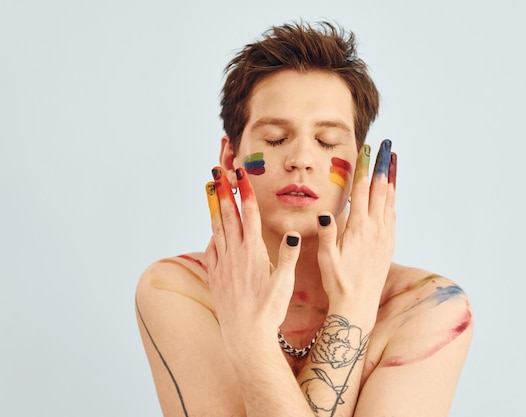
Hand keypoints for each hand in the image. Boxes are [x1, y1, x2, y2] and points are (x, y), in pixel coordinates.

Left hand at [204, 167, 300, 346]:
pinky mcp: (215, 276)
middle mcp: (234, 254)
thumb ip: (288, 257)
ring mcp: (222, 264)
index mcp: (253, 252)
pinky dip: (211, 235)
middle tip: (219, 171)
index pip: (249, 214)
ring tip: (210, 189)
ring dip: (214, 206)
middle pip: (228, 215)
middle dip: (224, 190)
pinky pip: (210, 249)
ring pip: (216, 228)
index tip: (240, 173)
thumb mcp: (285, 283)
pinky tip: (212, 230)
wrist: (245, 336)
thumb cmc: (269, 311)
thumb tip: (294, 233)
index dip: (244, 191)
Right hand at [316, 140, 396, 317]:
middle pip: (381, 189)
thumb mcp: (326, 258)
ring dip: (392, 177)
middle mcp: (376, 228)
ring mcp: (385, 235)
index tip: (367, 150)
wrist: (358, 304)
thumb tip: (324, 213)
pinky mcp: (389, 244)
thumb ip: (327, 234)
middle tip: (387, 145)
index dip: (365, 168)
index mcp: (359, 228)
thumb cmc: (338, 281)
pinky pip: (393, 214)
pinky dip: (393, 197)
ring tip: (393, 160)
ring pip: (391, 199)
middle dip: (383, 165)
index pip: (362, 190)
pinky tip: (392, 192)